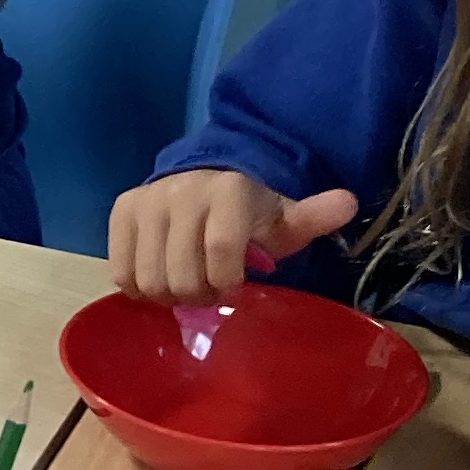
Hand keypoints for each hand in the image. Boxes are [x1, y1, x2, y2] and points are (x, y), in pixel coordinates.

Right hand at [107, 163, 359, 298]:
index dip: (226, 282)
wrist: (203, 174)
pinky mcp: (122, 211)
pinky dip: (139, 287)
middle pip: (181, 273)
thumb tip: (348, 203)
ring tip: (185, 286)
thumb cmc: (251, 209)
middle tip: (209, 291)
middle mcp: (180, 191)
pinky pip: (121, 271)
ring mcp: (147, 201)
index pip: (220, 251)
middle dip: (198, 294)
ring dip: (168, 295)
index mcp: (226, 191)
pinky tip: (159, 279)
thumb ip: (313, 215)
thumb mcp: (284, 215)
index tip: (235, 289)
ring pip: (148, 277)